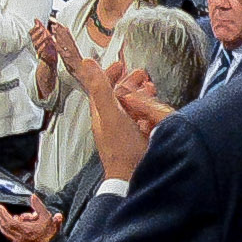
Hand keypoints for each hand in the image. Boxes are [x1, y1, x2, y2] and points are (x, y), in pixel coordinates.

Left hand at [0, 198, 63, 241]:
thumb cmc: (50, 233)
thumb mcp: (47, 217)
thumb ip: (39, 206)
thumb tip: (32, 196)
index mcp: (24, 230)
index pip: (8, 221)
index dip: (1, 213)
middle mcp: (19, 237)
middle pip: (4, 226)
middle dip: (0, 215)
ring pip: (5, 231)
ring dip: (3, 221)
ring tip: (4, 213)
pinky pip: (9, 235)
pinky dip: (8, 227)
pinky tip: (13, 221)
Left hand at [86, 59, 167, 184]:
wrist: (133, 176)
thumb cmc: (121, 149)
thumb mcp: (110, 112)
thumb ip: (100, 88)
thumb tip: (86, 64)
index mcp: (101, 114)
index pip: (101, 88)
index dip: (108, 74)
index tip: (119, 64)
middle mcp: (111, 122)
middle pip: (118, 96)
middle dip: (128, 82)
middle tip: (139, 73)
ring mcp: (124, 131)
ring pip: (130, 107)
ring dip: (139, 95)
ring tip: (149, 86)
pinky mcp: (137, 139)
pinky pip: (141, 120)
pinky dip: (148, 110)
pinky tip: (155, 109)